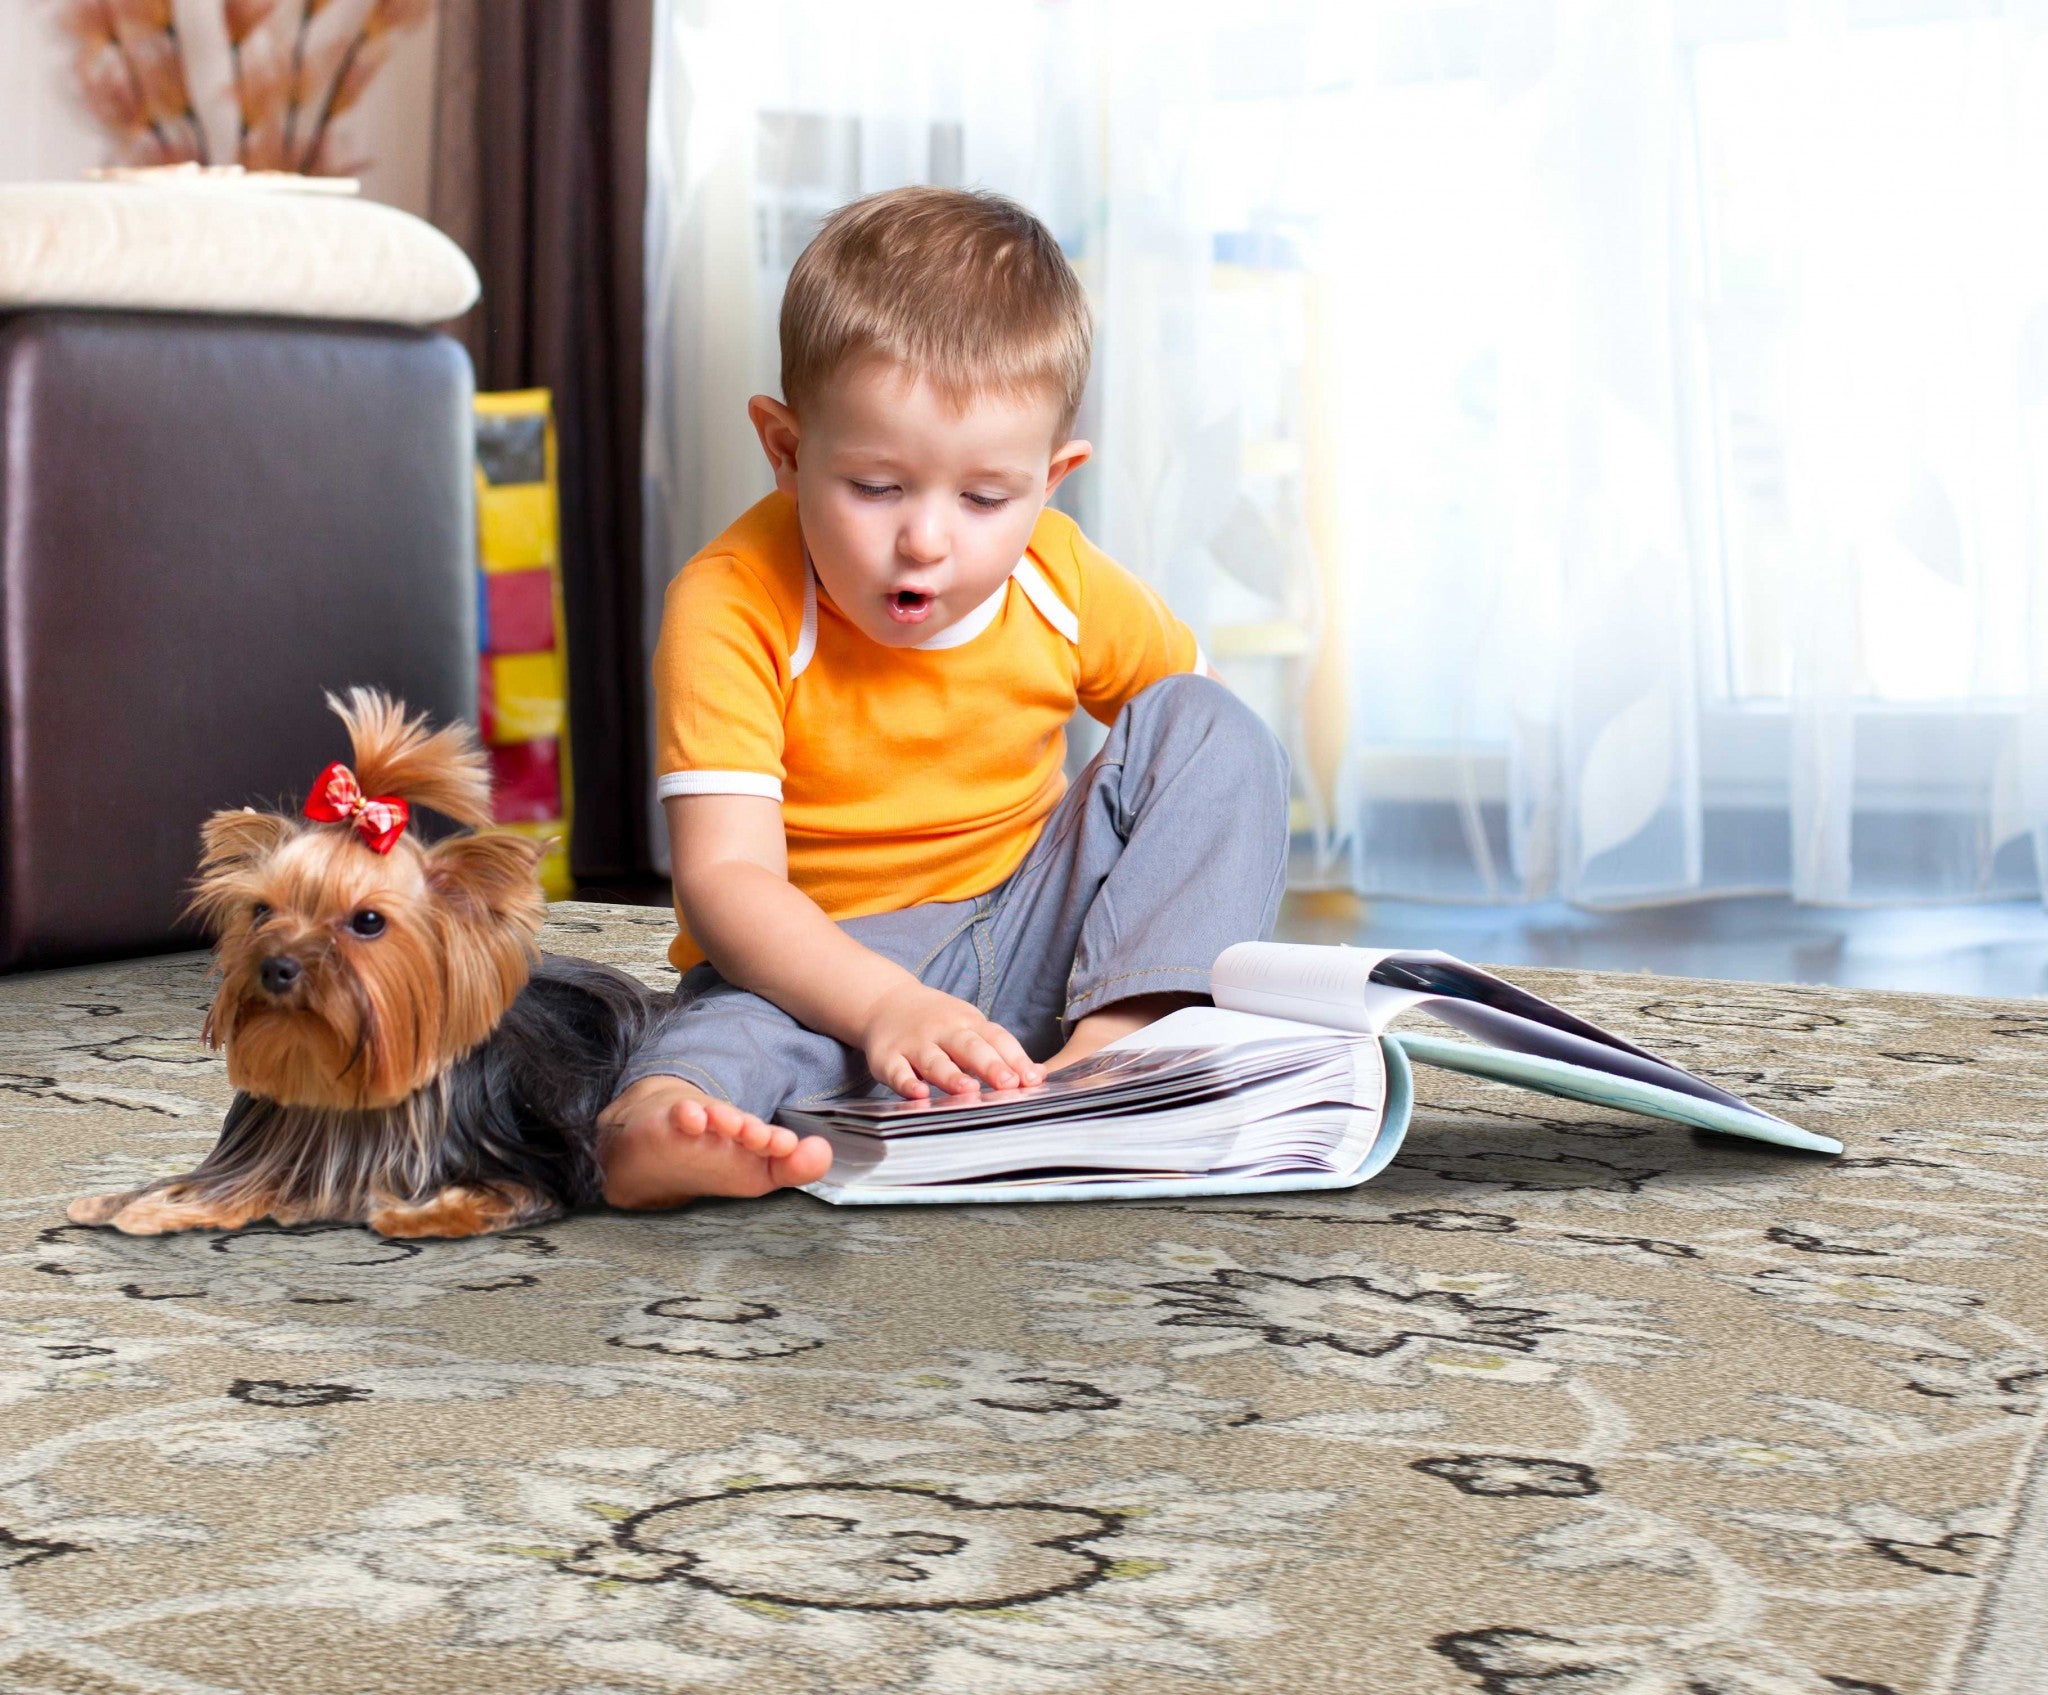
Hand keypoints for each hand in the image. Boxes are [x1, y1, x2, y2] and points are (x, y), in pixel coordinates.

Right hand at [859, 982, 1046, 1099]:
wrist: (885, 1002)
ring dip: (951, 1075)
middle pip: (969, 1047)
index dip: (1015, 1058)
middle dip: (990, 1065)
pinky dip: (907, 1083)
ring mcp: (915, 1044)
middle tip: (1009, 1084)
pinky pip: (898, 1072)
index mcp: (968, 1023)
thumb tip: (1038, 1075)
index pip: (996, 1038)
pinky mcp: (888, 1058)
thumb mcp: (970, 1027)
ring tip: (969, 1090)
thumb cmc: (939, 1022)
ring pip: (935, 1061)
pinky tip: (919, 1094)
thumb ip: (1001, 1051)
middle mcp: (943, 1031)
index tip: (1033, 1079)